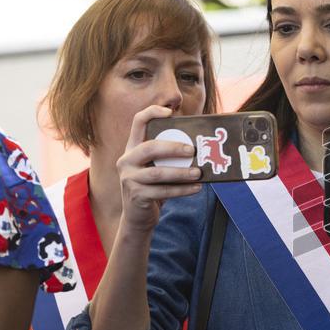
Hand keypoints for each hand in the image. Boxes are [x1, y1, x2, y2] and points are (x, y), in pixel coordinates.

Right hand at [116, 105, 201, 233]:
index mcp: (133, 148)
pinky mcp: (136, 195)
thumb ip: (170, 157)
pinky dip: (182, 190)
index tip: (170, 112)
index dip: (152, 113)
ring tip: (198, 172)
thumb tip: (202, 147)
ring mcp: (129, 178)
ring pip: (157, 173)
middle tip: (192, 150)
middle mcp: (127, 160)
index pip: (138, 122)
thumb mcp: (158, 168)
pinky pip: (162, 191)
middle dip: (173, 147)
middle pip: (149, 147)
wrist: (138, 217)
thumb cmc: (154, 187)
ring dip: (181, 172)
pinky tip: (197, 188)